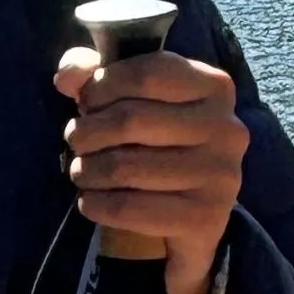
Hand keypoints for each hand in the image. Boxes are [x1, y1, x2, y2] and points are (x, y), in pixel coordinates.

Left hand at [54, 43, 247, 293]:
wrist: (191, 216)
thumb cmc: (157, 143)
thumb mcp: (132, 98)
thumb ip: (95, 74)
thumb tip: (67, 76)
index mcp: (214, 87)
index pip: (145, 74)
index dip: (101, 86)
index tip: (85, 104)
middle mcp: (226, 128)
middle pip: (129, 120)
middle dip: (86, 131)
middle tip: (75, 141)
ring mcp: (220, 176)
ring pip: (123, 167)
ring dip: (85, 170)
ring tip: (81, 171)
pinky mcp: (206, 219)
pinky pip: (128, 208)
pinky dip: (95, 204)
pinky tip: (91, 201)